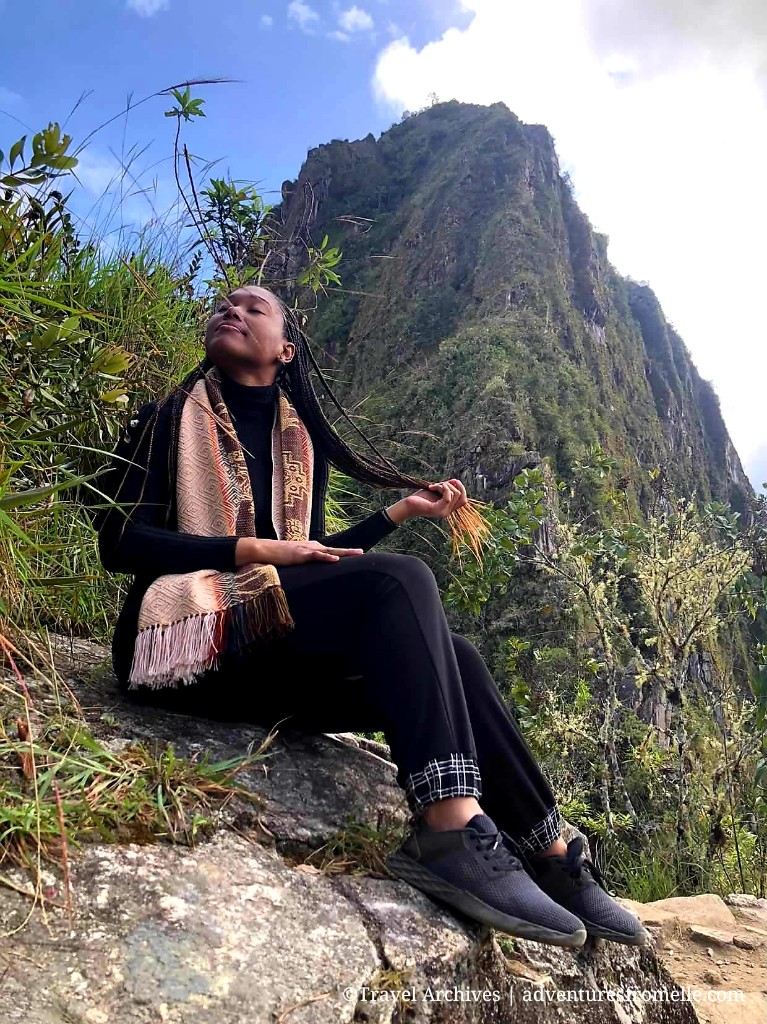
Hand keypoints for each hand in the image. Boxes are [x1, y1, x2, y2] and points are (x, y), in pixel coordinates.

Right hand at [235, 538, 363, 565]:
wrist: (264, 549)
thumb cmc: (278, 556)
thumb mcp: (295, 559)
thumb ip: (303, 563)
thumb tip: (309, 571)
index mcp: (311, 548)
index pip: (330, 550)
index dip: (343, 553)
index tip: (355, 555)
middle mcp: (312, 546)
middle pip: (334, 549)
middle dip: (349, 551)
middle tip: (363, 552)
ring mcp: (307, 549)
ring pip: (330, 550)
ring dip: (344, 552)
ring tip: (357, 553)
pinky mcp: (301, 554)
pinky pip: (317, 555)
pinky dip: (327, 557)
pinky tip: (336, 559)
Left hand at [401, 478, 468, 521]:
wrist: (406, 506)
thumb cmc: (419, 499)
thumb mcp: (435, 491)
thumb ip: (446, 488)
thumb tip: (455, 481)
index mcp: (448, 509)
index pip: (464, 500)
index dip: (461, 488)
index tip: (451, 481)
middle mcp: (447, 512)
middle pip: (462, 496)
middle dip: (452, 486)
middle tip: (440, 483)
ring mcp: (442, 512)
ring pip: (455, 494)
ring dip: (444, 485)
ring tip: (433, 486)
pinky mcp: (437, 510)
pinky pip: (447, 497)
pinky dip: (441, 488)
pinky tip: (431, 487)